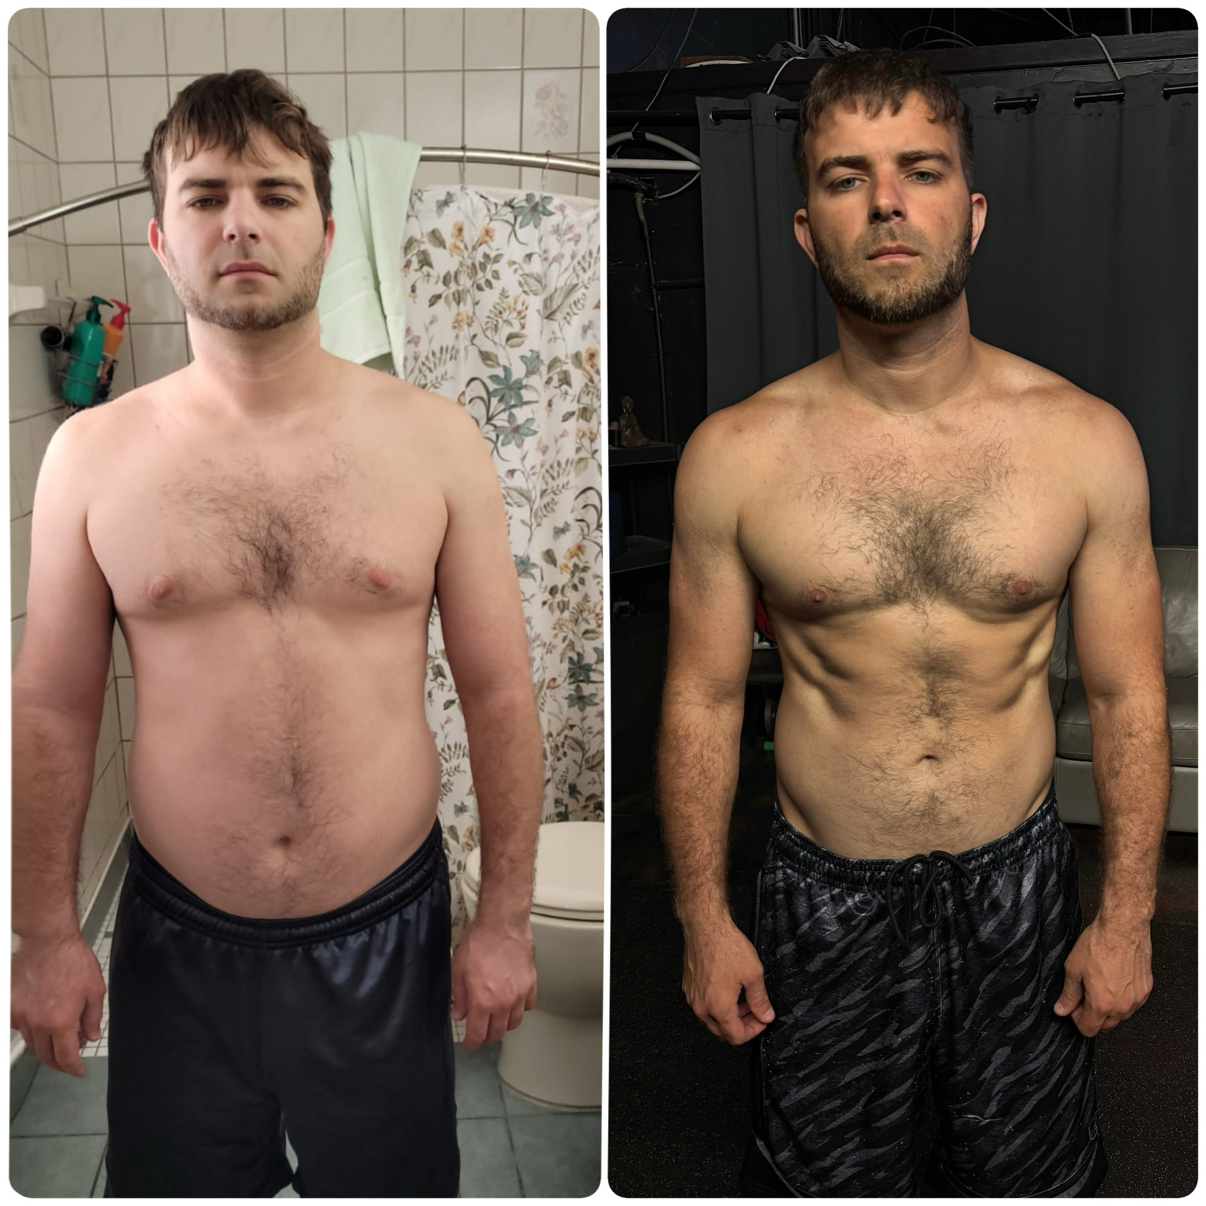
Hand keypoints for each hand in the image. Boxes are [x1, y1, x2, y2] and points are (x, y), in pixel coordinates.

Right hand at [11, 932, 105, 1077]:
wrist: (48, 940)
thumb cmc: (72, 960)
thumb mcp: (95, 989)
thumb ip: (93, 1017)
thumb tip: (91, 1036)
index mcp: (60, 1021)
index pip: (65, 1057)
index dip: (73, 1068)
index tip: (78, 1071)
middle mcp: (37, 1023)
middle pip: (45, 1055)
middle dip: (58, 1061)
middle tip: (69, 1058)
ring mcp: (20, 1015)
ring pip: (32, 1042)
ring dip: (45, 1045)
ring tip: (58, 1037)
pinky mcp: (10, 1006)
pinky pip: (20, 1027)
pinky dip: (32, 1029)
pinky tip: (42, 1020)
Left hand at [451, 912, 536, 1049]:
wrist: (502, 924)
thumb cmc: (480, 942)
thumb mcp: (458, 969)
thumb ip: (459, 996)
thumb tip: (460, 1013)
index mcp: (482, 1002)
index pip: (477, 1035)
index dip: (471, 1043)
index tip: (469, 1044)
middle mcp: (503, 1003)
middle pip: (497, 1033)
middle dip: (487, 1036)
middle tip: (481, 1033)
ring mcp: (519, 994)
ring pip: (514, 1022)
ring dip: (504, 1024)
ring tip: (497, 1019)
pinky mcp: (531, 983)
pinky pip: (529, 1005)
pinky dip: (521, 1008)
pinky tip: (514, 1002)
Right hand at [682, 918, 773, 1044]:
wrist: (704, 926)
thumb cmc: (725, 945)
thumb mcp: (753, 974)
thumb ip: (760, 1000)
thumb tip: (765, 1015)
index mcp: (718, 1008)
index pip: (736, 1037)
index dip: (753, 1031)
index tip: (761, 1019)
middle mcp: (701, 1006)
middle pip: (722, 1032)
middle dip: (741, 1024)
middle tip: (754, 1010)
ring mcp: (692, 996)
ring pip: (711, 1019)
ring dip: (728, 1015)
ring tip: (742, 999)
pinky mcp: (688, 986)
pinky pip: (702, 1005)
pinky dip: (716, 1005)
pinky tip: (728, 989)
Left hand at [1054, 914, 1152, 1036]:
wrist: (1123, 928)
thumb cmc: (1099, 944)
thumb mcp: (1073, 969)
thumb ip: (1068, 994)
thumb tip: (1061, 1009)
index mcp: (1102, 1003)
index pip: (1089, 1029)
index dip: (1077, 1020)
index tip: (1074, 1008)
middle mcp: (1123, 1005)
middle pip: (1106, 1025)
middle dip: (1092, 1015)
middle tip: (1084, 995)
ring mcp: (1137, 998)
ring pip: (1121, 1015)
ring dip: (1109, 1008)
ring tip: (1099, 985)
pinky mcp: (1146, 989)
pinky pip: (1133, 1003)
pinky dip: (1122, 998)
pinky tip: (1114, 981)